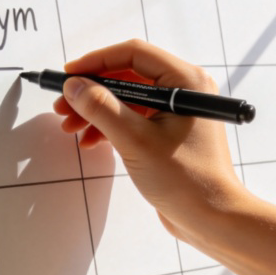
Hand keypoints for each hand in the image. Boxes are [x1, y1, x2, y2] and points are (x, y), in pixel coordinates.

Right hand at [53, 40, 246, 240]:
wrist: (212, 219)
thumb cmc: (187, 180)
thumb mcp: (136, 141)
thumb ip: (102, 108)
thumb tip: (75, 86)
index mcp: (186, 81)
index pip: (134, 54)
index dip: (96, 61)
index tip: (69, 75)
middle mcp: (184, 91)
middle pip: (127, 76)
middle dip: (92, 90)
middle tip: (63, 105)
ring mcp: (176, 113)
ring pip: (126, 99)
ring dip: (96, 110)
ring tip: (70, 126)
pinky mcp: (168, 134)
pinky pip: (133, 119)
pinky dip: (109, 127)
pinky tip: (90, 141)